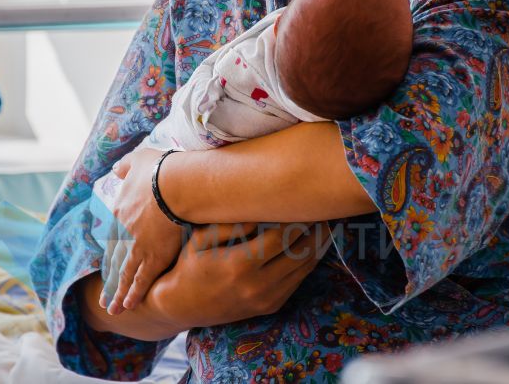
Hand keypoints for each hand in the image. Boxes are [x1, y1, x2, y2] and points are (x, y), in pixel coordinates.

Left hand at [104, 148, 184, 314]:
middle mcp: (123, 233)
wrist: (174, 184)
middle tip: (104, 296)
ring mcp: (137, 247)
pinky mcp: (153, 256)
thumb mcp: (136, 161)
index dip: (111, 253)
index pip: (113, 237)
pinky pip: (141, 280)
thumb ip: (125, 166)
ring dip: (116, 293)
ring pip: (124, 274)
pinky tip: (128, 305)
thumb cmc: (159, 169)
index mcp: (119, 211)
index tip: (108, 264)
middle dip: (110, 280)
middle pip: (115, 260)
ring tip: (111, 308)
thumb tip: (116, 169)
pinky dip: (133, 293)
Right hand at [151, 221, 331, 327]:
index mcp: (240, 264)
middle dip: (316, 229)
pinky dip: (309, 262)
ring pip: (304, 268)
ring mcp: (266, 299)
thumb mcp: (201, 238)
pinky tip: (314, 245)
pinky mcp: (270, 307)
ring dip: (319, 245)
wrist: (181, 305)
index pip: (282, 236)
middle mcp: (257, 285)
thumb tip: (261, 207)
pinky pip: (298, 281)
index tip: (307, 200)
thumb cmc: (189, 264)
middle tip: (326, 209)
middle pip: (301, 252)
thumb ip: (231, 223)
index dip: (298, 218)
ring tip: (327, 223)